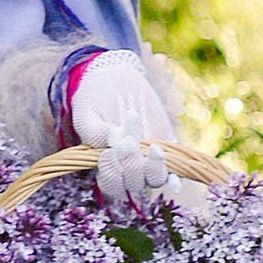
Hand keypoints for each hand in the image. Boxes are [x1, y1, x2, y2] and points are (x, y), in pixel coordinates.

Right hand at [70, 51, 173, 206]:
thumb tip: (116, 140)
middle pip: (133, 183)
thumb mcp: (87, 111)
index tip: (112, 149)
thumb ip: (94, 131)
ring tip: (154, 149)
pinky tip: (176, 181)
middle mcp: (128, 167)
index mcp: (106, 164)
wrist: (113, 78)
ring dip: (155, 170)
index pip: (111, 183)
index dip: (112, 172)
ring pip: (154, 179)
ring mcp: (149, 160)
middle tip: (130, 140)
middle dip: (132, 166)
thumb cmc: (94, 98)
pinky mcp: (167, 147)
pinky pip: (175, 170)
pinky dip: (176, 178)